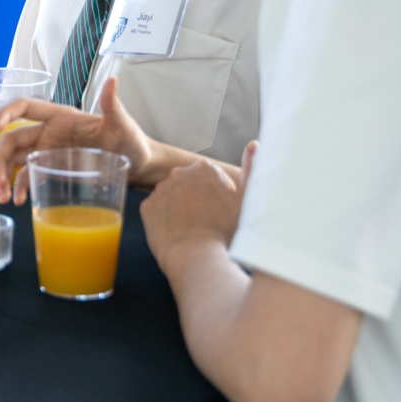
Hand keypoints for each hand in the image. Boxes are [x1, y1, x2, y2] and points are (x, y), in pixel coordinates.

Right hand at [0, 77, 153, 202]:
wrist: (138, 166)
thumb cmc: (130, 141)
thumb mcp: (121, 124)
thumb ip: (113, 105)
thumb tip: (112, 80)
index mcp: (60, 117)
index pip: (25, 108)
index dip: (5, 114)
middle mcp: (48, 132)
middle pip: (12, 139)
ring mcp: (48, 151)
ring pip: (15, 160)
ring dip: (3, 176)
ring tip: (3, 197)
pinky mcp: (51, 168)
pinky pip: (27, 176)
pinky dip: (19, 187)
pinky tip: (19, 200)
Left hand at [139, 141, 251, 278]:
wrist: (197, 257)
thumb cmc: (226, 231)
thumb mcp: (246, 199)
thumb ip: (252, 169)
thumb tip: (254, 144)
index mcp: (204, 168)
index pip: (213, 177)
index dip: (221, 195)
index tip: (224, 212)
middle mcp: (178, 173)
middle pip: (191, 184)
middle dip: (199, 199)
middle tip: (209, 222)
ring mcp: (160, 190)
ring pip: (173, 196)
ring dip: (181, 208)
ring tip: (193, 229)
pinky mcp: (146, 208)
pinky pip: (157, 211)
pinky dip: (166, 220)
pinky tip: (178, 232)